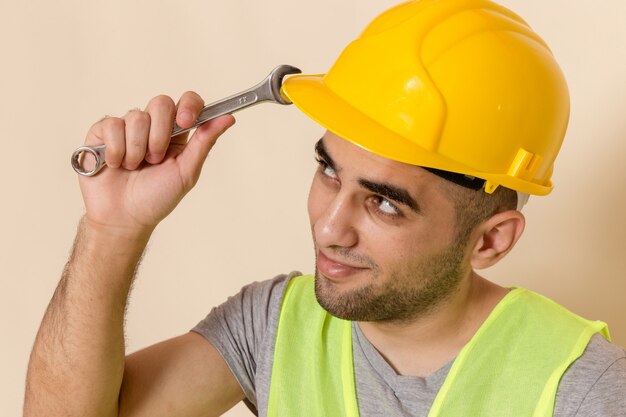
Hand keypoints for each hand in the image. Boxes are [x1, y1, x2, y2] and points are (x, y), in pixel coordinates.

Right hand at [78, 92, 234, 236]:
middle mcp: (153, 126)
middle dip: (160, 135)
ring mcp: (127, 127)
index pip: (188, 101)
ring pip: (136, 116)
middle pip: (161, 103)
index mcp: (177, 134)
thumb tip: (229, 118)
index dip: (188, 106)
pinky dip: (116, 150)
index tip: (186, 122)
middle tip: (155, 159)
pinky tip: (115, 164)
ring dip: (137, 149)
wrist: (123, 218)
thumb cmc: (157, 198)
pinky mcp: (102, 132)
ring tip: (134, 167)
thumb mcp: (187, 172)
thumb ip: (205, 142)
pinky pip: (112, 125)